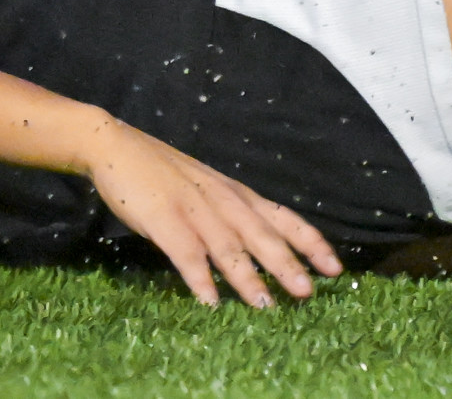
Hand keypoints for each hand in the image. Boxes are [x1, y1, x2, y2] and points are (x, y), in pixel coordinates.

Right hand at [82, 116, 343, 307]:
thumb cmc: (164, 174)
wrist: (117, 146)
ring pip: (228, 247)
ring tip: (265, 305)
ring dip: (247, 278)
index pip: (284, 218)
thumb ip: (231, 216)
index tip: (335, 268)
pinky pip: (186, 253)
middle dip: (287, 265)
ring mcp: (193, 209)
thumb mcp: (208, 191)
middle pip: (262, 235)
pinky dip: (200, 278)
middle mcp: (222, 201)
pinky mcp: (164, 219)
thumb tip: (257, 250)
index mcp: (236, 195)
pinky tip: (210, 301)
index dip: (310, 243)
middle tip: (308, 293)